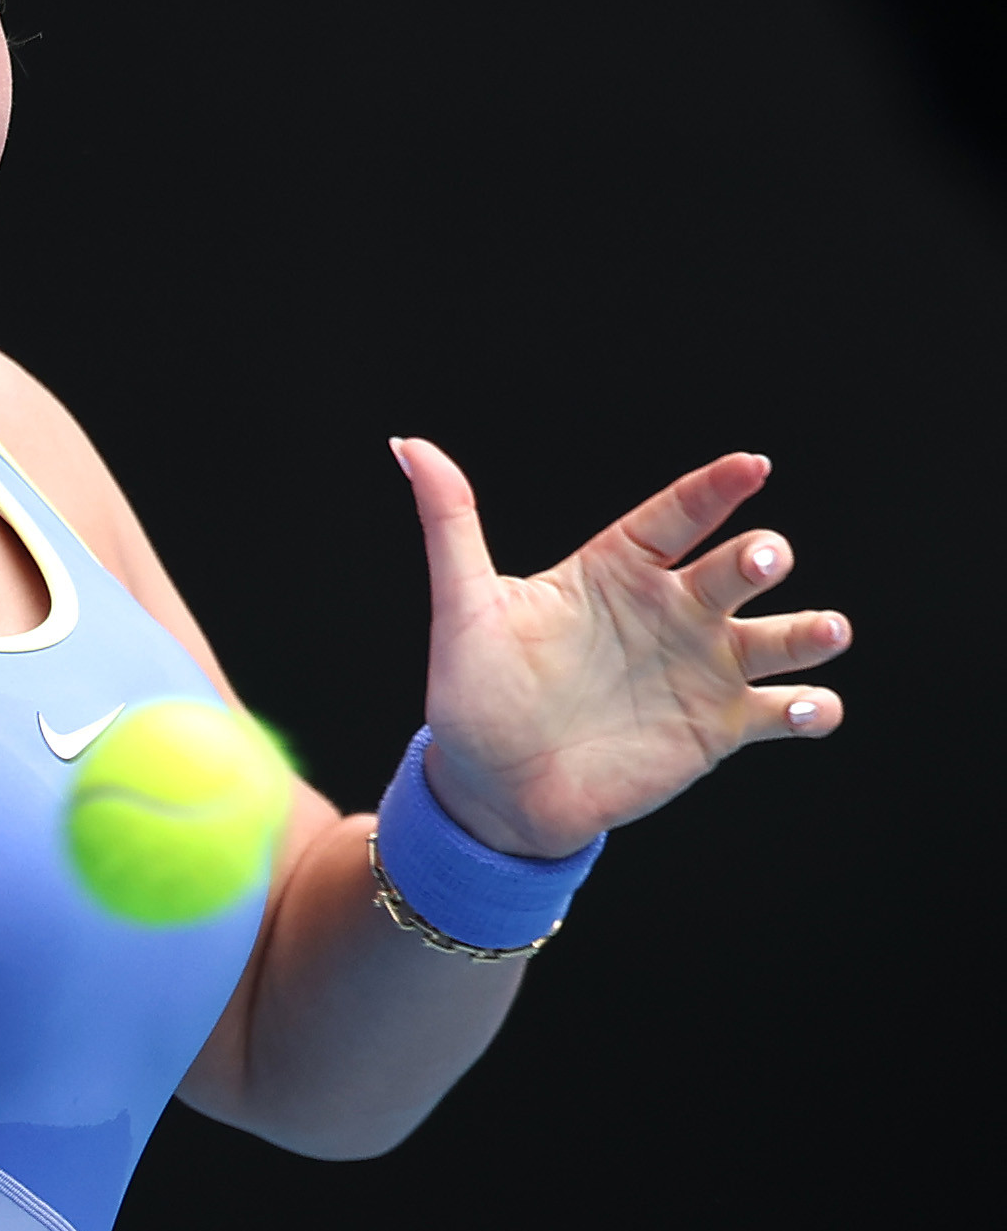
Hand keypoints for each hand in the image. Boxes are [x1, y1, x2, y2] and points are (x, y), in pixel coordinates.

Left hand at [394, 439, 850, 858]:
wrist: (493, 785)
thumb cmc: (476, 690)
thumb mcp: (464, 605)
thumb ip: (450, 522)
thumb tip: (409, 445)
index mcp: (618, 571)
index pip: (676, 515)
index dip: (713, 488)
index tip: (750, 466)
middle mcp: (672, 610)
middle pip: (737, 569)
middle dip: (759, 557)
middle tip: (758, 558)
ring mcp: (703, 668)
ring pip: (783, 636)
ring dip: (810, 630)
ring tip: (822, 632)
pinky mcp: (720, 728)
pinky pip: (786, 711)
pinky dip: (810, 708)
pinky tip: (804, 707)